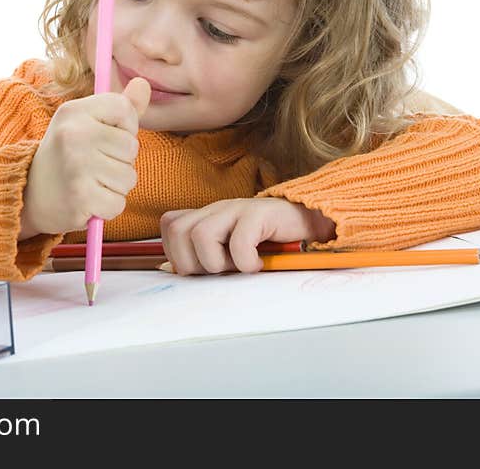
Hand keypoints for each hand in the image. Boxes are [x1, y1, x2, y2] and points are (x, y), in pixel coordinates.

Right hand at [19, 77, 150, 237]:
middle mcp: (73, 134)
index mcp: (73, 111)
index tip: (106, 138)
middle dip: (120, 161)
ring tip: (91, 182)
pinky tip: (88, 201)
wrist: (30, 196)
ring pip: (129, 177)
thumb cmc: (67, 157)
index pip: (124, 109)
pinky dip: (108, 207)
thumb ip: (119, 107)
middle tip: (93, 165)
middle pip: (131, 146)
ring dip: (115, 186)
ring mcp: (76, 165)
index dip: (125, 127)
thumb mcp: (85, 124)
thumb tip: (144, 84)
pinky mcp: (81, 196)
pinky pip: (119, 203)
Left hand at [160, 198, 335, 274]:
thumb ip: (203, 255)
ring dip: (217, 262)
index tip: (201, 268)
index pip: (170, 225)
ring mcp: (237, 208)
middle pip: (179, 231)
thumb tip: (172, 271)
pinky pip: (239, 241)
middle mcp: (217, 208)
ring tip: (238, 266)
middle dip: (194, 262)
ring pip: (201, 234)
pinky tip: (257, 264)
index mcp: (207, 215)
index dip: (178, 252)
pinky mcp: (260, 213)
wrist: (309, 225)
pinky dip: (245, 262)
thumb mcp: (230, 250)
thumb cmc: (267, 244)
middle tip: (220, 271)